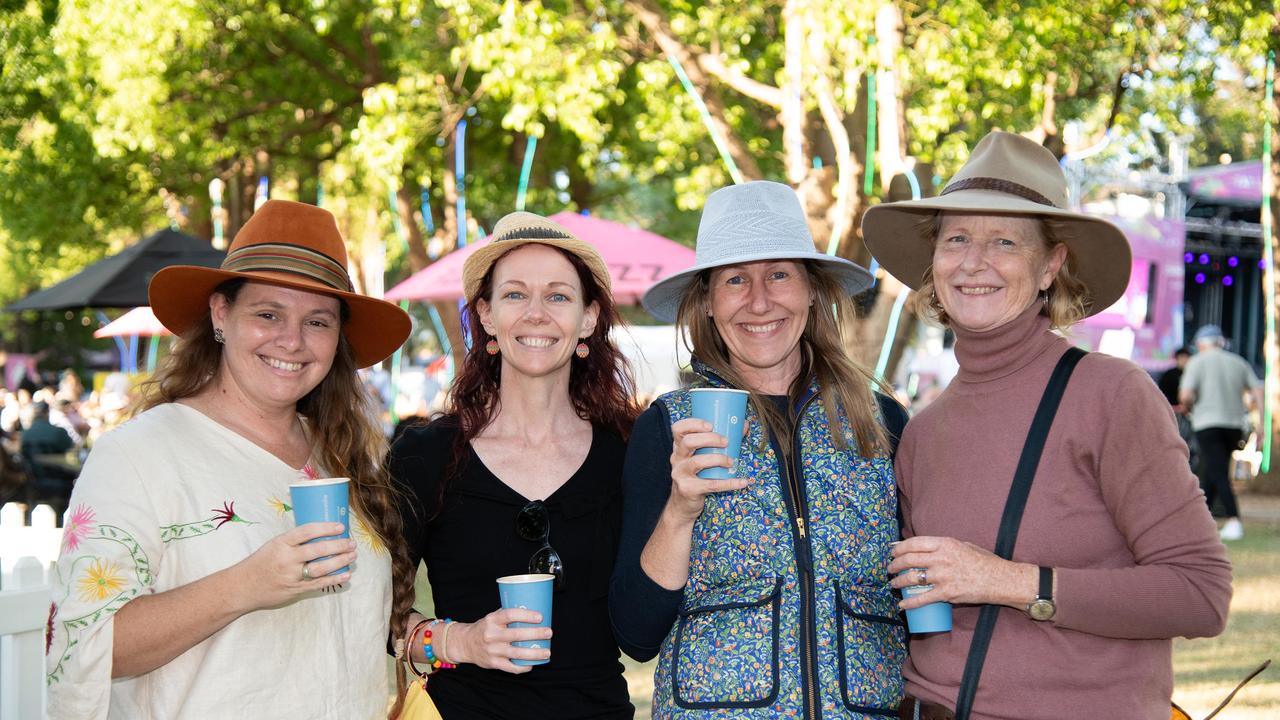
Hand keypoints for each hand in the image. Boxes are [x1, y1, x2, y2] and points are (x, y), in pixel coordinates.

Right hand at [229, 522, 355, 610]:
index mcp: (281, 543)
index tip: (340, 527)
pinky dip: (334, 579)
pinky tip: (345, 575)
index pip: (306, 532)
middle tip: (351, 543)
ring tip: (352, 556)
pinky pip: (318, 584)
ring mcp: (291, 576)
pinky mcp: (295, 590)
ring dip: (339, 561)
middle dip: (338, 546)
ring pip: (320, 568)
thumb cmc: (260, 563)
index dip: (325, 528)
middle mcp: (287, 559)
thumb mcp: (273, 545)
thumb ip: (294, 541)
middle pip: (317, 550)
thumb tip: (321, 533)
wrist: (242, 587)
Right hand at [448, 608, 552, 673]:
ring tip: (547, 652)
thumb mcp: (492, 617)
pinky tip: (532, 664)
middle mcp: (491, 635)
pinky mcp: (493, 663)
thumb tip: (533, 610)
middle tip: (549, 632)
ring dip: (534, 653)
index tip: (540, 617)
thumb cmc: (485, 628)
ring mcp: (492, 650)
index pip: (510, 615)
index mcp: (492, 620)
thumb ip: (508, 615)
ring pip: (517, 653)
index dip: (526, 615)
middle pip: (517, 635)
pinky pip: (511, 667)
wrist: (466, 644)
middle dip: (535, 634)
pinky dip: (523, 667)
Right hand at [665, 418, 752, 522]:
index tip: (711, 425)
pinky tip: (743, 482)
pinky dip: (729, 483)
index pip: (678, 429)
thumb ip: (720, 441)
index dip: (693, 424)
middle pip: (688, 442)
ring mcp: (680, 474)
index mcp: (679, 447)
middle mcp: (676, 459)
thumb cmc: (696, 476)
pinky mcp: (688, 489)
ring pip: (697, 462)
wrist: (682, 506)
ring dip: (718, 459)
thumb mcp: (702, 457)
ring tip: (732, 462)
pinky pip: (711, 485)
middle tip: (726, 442)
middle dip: (710, 439)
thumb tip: (743, 424)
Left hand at [888, 536, 1035, 609]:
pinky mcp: (947, 593)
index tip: (893, 552)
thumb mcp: (964, 545)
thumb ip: (945, 546)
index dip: (899, 548)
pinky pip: (923, 598)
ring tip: (894, 584)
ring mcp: (943, 576)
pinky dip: (910, 602)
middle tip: (890, 569)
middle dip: (895, 565)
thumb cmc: (984, 561)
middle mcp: (941, 558)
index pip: (914, 543)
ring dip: (898, 582)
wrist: (1000, 580)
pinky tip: (902, 605)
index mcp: (945, 544)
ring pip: (912, 578)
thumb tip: (927, 548)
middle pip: (909, 560)